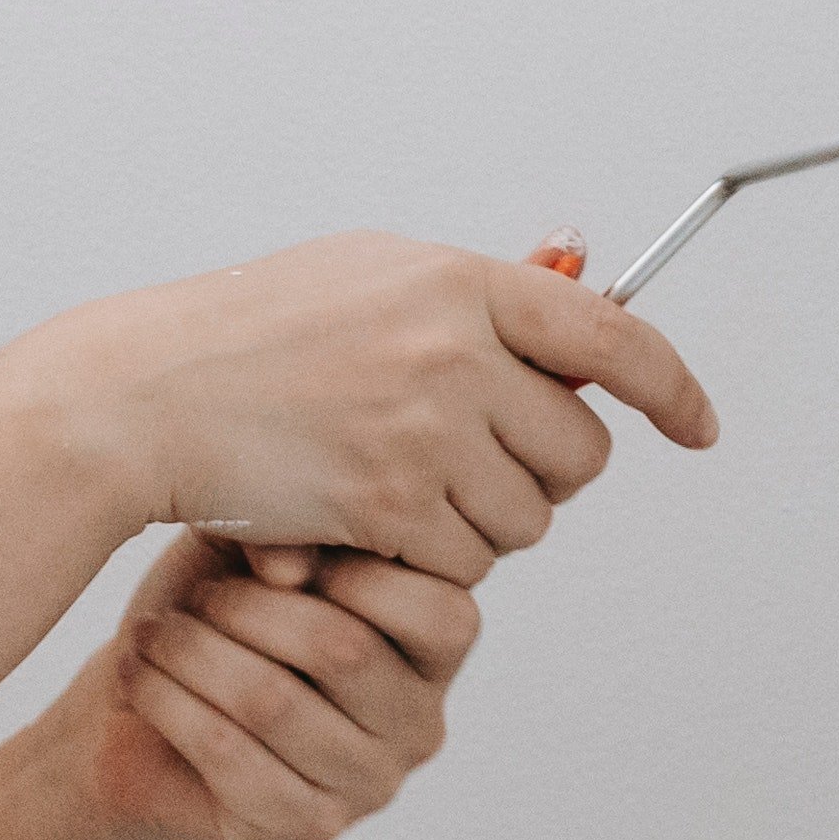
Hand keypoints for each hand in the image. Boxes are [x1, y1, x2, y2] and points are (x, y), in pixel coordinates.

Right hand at [23, 235, 717, 588]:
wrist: (142, 398)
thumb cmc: (246, 336)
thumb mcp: (367, 277)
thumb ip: (471, 296)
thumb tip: (582, 285)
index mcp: (458, 282)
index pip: (612, 336)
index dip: (670, 387)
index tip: (696, 426)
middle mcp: (455, 349)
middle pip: (578, 448)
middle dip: (546, 476)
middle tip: (483, 474)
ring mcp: (425, 428)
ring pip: (526, 516)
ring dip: (481, 524)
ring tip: (405, 495)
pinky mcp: (388, 504)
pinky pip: (462, 561)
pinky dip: (426, 562)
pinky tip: (368, 528)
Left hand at [74, 530, 485, 839]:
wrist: (137, 712)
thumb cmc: (214, 612)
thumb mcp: (249, 549)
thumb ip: (287, 532)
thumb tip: (291, 568)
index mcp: (436, 650)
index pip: (441, 613)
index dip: (350, 566)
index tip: (267, 552)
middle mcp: (420, 725)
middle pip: (345, 651)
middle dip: (250, 609)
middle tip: (196, 596)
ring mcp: (369, 786)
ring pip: (275, 702)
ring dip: (197, 654)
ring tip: (156, 632)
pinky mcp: (307, 828)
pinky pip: (230, 755)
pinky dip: (171, 702)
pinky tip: (141, 674)